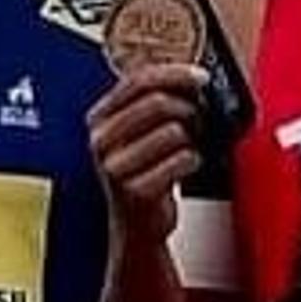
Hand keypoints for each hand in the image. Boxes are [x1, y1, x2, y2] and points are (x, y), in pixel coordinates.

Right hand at [86, 63, 209, 247]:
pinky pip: (183, 160)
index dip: (175, 74)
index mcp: (99, 119)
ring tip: (185, 151)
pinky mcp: (135, 192)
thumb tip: (192, 79)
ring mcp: (114, 168)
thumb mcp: (139, 133)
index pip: (138, 81)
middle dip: (188, 109)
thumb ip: (155, 102)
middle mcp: (101, 141)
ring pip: (174, 131)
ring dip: (192, 140)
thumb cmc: (144, 176)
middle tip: (199, 120)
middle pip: (158, 103)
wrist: (136, 228)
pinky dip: (193, 163)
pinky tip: (182, 172)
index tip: (201, 77)